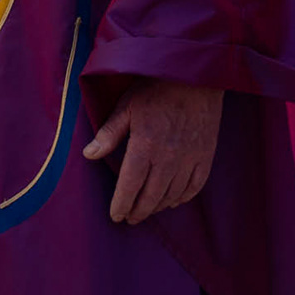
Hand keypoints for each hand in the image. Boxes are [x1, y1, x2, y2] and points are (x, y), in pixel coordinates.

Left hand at [84, 80, 223, 225]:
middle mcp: (168, 158)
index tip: (116, 216)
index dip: (121, 205)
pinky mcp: (205, 156)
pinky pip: (194, 187)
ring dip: (157, 207)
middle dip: (138, 212)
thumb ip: (109, 133)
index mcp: (145, 146)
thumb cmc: (156, 88)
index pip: (130, 187)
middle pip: (151, 197)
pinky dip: (181, 198)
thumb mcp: (127, 106)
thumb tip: (89, 154)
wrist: (196, 76)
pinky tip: (173, 200)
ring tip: (147, 210)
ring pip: (171, 195)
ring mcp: (189, 159)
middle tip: (129, 218)